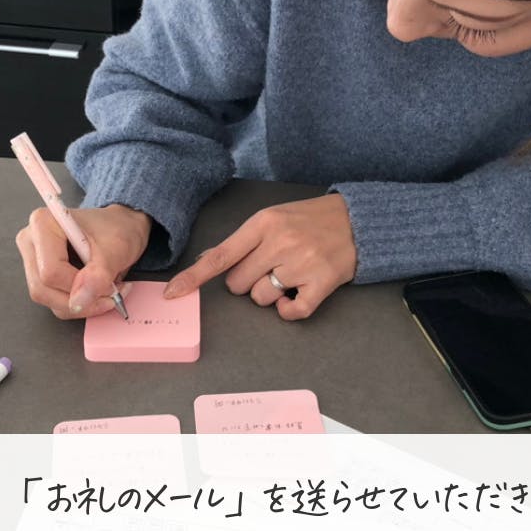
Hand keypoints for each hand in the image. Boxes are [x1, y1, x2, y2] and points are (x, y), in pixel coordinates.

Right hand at [16, 204, 151, 318]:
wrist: (120, 228)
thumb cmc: (116, 228)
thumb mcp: (116, 249)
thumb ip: (98, 275)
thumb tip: (80, 300)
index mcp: (44, 223)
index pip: (51, 270)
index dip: (79, 286)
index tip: (108, 286)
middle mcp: (32, 241)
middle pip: (42, 288)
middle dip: (80, 300)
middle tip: (110, 294)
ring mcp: (33, 260)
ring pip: (47, 299)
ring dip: (80, 304)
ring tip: (105, 291)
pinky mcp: (39, 275)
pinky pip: (52, 302)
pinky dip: (77, 304)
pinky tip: (93, 291)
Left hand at [163, 194, 356, 319]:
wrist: (357, 220)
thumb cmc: (309, 220)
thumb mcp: (272, 219)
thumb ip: (242, 241)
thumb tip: (209, 261)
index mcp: (263, 224)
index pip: (221, 256)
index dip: (194, 277)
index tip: (173, 293)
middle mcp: (280, 243)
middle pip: (238, 284)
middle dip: (248, 282)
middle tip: (269, 268)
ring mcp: (302, 264)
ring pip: (261, 299)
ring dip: (269, 295)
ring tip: (289, 276)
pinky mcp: (322, 283)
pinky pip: (291, 312)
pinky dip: (290, 310)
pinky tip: (298, 294)